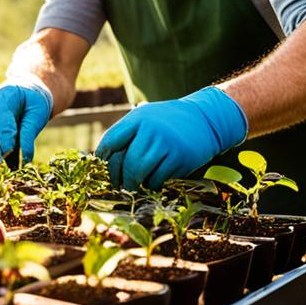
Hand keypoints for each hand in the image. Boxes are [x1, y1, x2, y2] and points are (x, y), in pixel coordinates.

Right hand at [0, 77, 53, 163]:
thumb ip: (30, 132)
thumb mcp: (39, 112)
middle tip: (3, 159)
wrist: (27, 96)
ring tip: (2, 162)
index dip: (3, 133)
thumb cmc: (34, 102)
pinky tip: (1, 162)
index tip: (10, 149)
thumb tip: (25, 158)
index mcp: (4, 94)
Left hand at [95, 87, 247, 190]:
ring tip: (132, 186)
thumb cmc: (168, 122)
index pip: (112, 140)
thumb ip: (127, 133)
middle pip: (126, 161)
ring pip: (140, 172)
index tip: (102, 167)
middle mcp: (151, 130)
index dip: (103, 157)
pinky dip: (151, 184)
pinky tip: (151, 182)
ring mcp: (166, 144)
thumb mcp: (146, 118)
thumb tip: (103, 159)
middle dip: (119, 177)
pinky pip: (157, 178)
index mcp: (138, 118)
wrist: (204, 119)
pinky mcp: (180, 158)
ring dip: (133, 183)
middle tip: (118, 185)